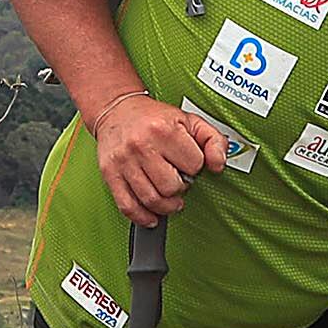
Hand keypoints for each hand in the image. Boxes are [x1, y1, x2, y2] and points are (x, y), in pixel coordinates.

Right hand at [92, 94, 226, 223]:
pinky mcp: (110, 174)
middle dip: (180, 188)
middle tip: (177, 179)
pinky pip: (127, 206)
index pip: (194, 165)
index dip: (195, 167)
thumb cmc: (154, 118)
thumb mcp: (189, 120)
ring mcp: (124, 162)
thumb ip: (213, 140)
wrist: (117, 110)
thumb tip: (218, 165)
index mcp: (163, 130)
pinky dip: (142, 217)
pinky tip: (152, 216)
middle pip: (171, 187)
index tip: (188, 163)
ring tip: (169, 197)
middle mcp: (141, 145)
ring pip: (152, 200)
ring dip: (166, 205)